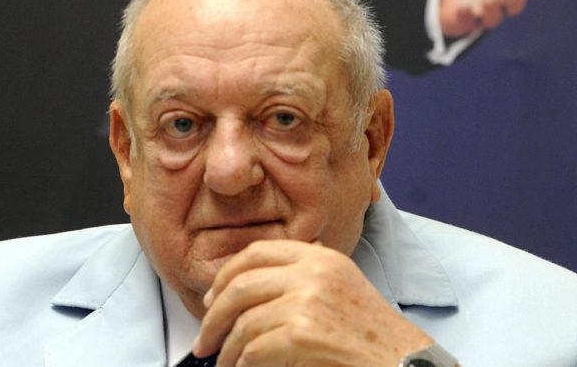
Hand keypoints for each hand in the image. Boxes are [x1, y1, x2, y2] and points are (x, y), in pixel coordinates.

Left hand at [193, 240, 433, 366]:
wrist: (403, 361)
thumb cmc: (370, 333)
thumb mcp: (340, 284)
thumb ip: (302, 273)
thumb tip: (244, 283)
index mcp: (318, 257)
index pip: (257, 252)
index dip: (225, 274)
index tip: (210, 297)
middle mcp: (312, 272)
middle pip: (241, 285)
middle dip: (213, 315)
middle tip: (204, 337)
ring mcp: (307, 302)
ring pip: (244, 321)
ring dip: (226, 347)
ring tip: (222, 361)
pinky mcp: (303, 334)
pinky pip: (254, 348)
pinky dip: (242, 362)